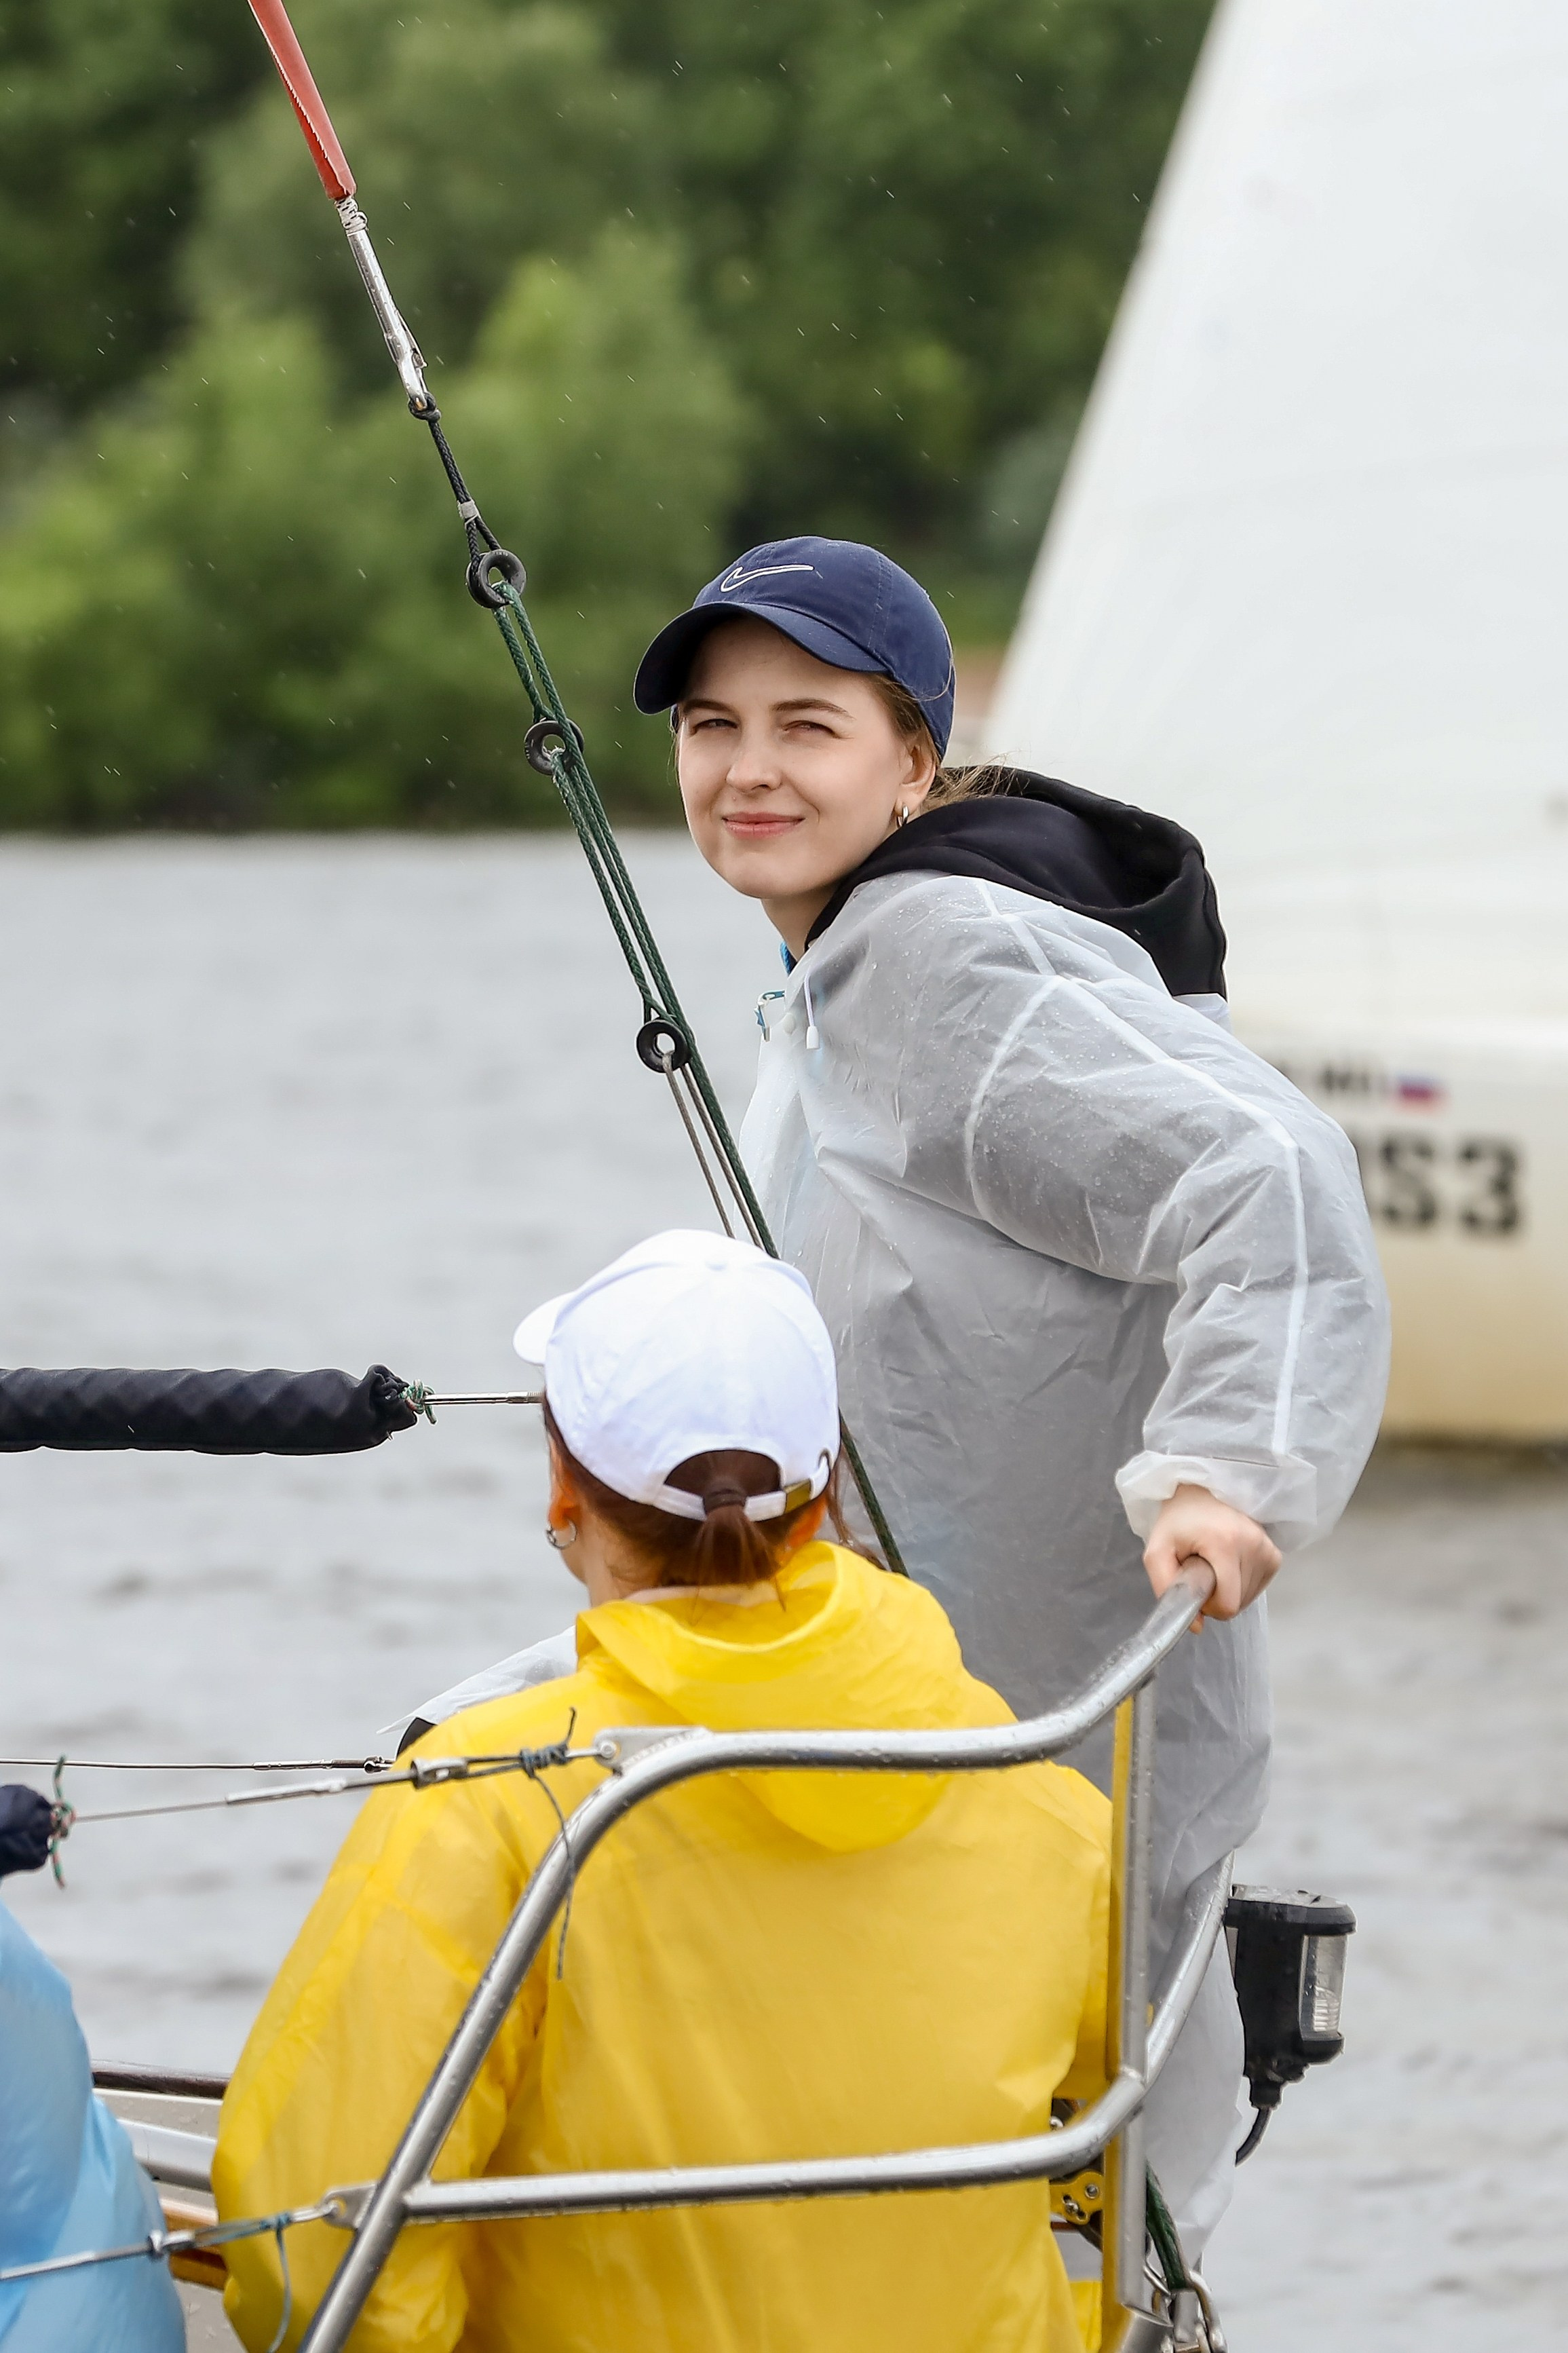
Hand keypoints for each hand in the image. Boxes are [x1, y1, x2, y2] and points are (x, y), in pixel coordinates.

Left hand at [1143, 1484, 1280, 1622]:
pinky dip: (1241, 1583)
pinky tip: (1229, 1563)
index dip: (1208, 1605)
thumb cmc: (1178, 1521)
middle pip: (1238, 1603)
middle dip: (1217, 1596)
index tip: (1196, 1584)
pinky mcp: (1275, 1554)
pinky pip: (1258, 1587)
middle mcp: (1254, 1546)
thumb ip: (1167, 1589)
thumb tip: (1198, 1626)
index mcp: (1225, 1544)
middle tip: (1202, 1569)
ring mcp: (1268, 1549)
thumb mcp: (1157, 1552)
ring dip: (1229, 1589)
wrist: (1202, 1490)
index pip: (1228, 1604)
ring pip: (1248, 1598)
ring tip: (1215, 1562)